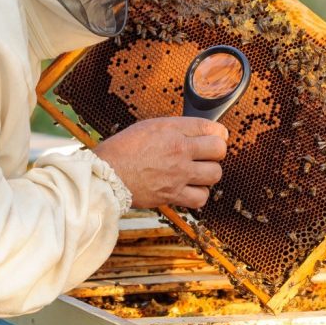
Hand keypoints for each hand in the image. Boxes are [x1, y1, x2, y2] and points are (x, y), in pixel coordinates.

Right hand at [93, 117, 226, 208]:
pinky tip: (191, 189)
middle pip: (219, 150)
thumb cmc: (122, 149)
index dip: (218, 132)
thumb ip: (174, 128)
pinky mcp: (173, 195)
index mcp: (172, 130)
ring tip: (198, 173)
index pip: (211, 127)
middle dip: (215, 152)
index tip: (216, 136)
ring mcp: (179, 174)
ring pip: (215, 174)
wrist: (106, 174)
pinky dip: (199, 195)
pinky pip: (201, 198)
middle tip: (206, 155)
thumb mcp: (148, 126)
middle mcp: (179, 150)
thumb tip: (194, 132)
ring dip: (208, 173)